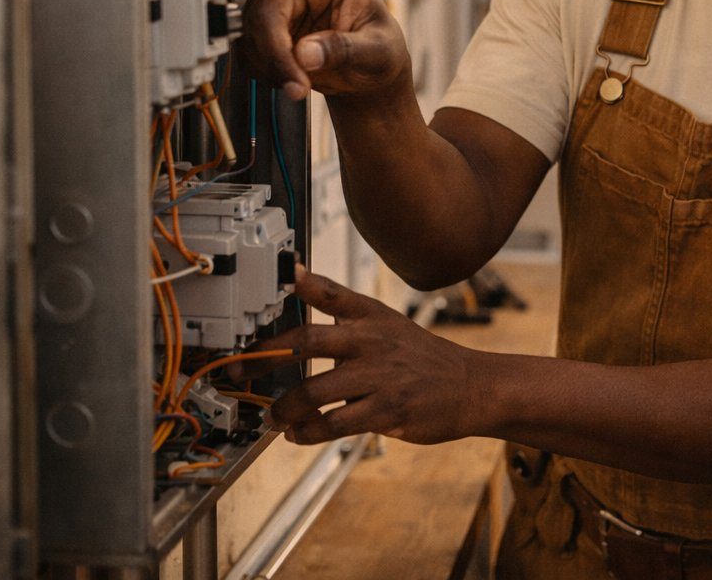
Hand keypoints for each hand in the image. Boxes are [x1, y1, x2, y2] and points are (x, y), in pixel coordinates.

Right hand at [217, 0, 410, 101]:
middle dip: (277, 53)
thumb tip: (306, 54)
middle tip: (297, 84)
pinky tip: (290, 77)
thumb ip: (345, 49)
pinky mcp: (264, 38)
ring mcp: (277, 13)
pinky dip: (266, 74)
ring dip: (273, 67)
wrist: (369, 74)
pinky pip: (248, 54)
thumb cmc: (380, 49)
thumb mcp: (377, 49)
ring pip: (250, 35)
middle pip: (264, 11)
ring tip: (303, 82)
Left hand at [239, 266, 479, 444]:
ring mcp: (381, 378)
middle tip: (239, 372)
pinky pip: (335, 424)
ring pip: (315, 392)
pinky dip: (309, 433)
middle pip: (310, 342)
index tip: (271, 284)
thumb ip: (340, 302)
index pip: (329, 295)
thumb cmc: (423, 356)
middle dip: (265, 359)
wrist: (472, 386)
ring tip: (272, 418)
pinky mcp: (387, 411)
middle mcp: (374, 342)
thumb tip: (298, 276)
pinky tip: (298, 434)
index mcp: (372, 318)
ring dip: (284, 408)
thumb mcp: (387, 320)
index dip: (299, 287)